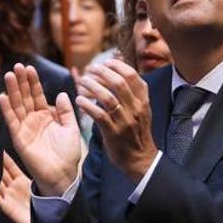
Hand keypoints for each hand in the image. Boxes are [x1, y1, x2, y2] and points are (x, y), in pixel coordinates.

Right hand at [0, 64, 82, 196]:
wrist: (64, 176)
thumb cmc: (68, 155)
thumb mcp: (71, 128)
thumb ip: (66, 111)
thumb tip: (61, 93)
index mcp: (46, 116)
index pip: (38, 95)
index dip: (33, 82)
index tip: (29, 68)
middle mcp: (33, 120)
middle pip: (25, 97)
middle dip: (21, 82)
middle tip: (17, 66)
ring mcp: (25, 128)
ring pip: (17, 106)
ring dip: (12, 91)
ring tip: (9, 75)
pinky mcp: (19, 139)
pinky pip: (12, 121)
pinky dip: (6, 109)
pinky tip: (2, 96)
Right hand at [0, 153, 32, 222]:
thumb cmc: (47, 206)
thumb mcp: (39, 185)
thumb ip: (35, 174)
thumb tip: (36, 157)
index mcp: (22, 181)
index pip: (10, 166)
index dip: (4, 158)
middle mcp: (14, 188)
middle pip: (1, 173)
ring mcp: (9, 197)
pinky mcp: (7, 208)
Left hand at [76, 59, 156, 182]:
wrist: (140, 160)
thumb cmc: (136, 133)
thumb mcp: (142, 111)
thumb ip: (133, 94)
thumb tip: (120, 73)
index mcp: (143, 102)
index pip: (133, 76)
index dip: (118, 66)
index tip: (106, 62)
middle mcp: (135, 109)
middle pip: (119, 83)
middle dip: (103, 72)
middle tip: (91, 68)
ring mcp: (124, 121)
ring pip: (108, 97)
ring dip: (92, 86)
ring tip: (82, 81)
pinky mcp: (113, 133)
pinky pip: (98, 115)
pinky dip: (87, 105)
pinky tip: (79, 100)